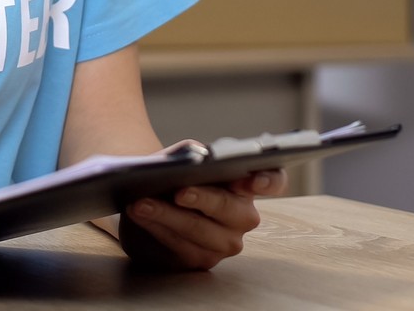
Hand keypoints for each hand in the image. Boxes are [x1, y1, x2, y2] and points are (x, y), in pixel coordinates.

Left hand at [118, 169, 283, 270]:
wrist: (151, 196)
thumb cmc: (175, 173)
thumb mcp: (182, 157)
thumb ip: (191, 153)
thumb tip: (192, 158)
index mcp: (248, 184)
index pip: (273, 181)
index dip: (268, 181)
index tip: (251, 180)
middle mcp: (244, 216)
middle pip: (231, 209)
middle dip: (204, 200)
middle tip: (179, 191)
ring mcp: (225, 242)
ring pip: (201, 231)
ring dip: (168, 216)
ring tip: (141, 203)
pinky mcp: (202, 260)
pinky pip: (181, 247)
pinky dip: (157, 229)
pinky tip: (140, 214)